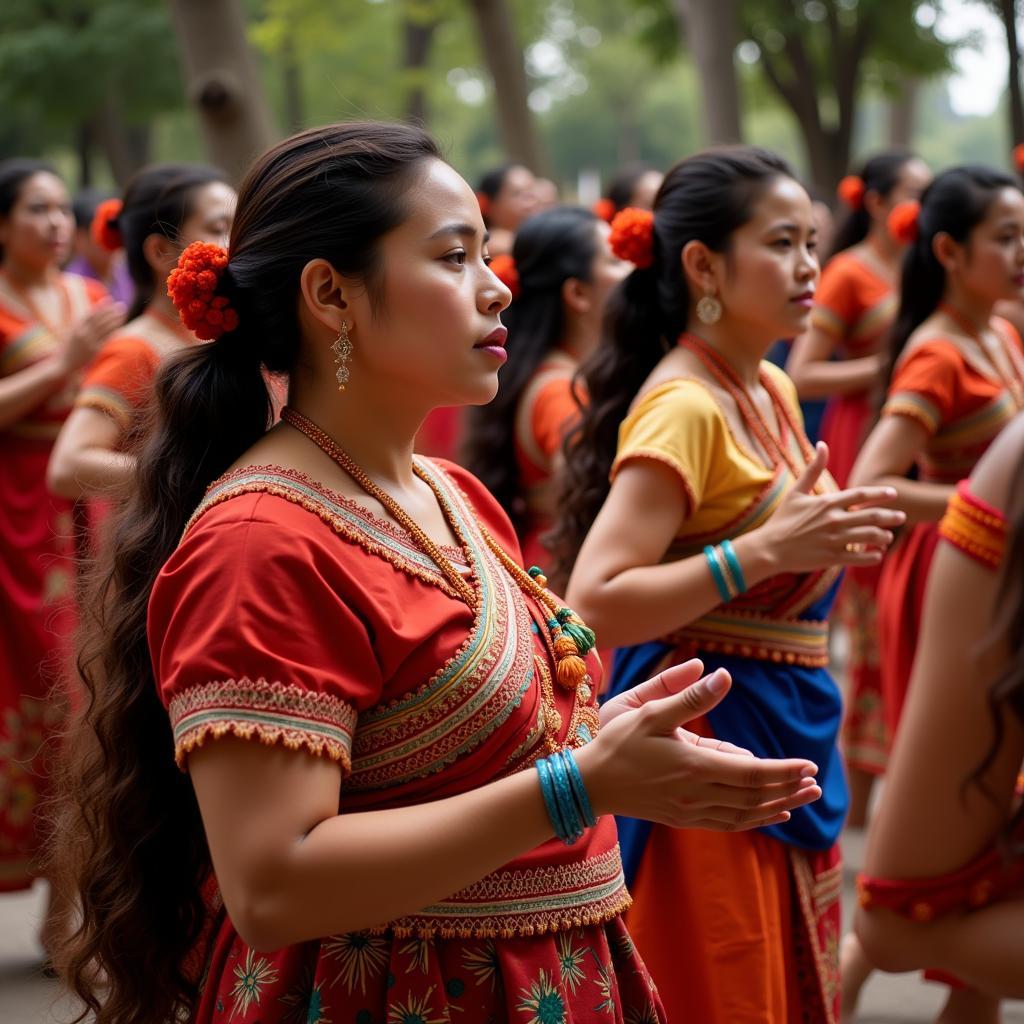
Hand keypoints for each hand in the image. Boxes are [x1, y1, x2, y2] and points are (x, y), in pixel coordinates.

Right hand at [57, 299, 125, 373]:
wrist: (64, 365)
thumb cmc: (67, 350)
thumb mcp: (71, 334)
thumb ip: (80, 326)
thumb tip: (89, 318)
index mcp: (75, 327)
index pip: (90, 314)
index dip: (100, 307)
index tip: (108, 300)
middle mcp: (82, 332)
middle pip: (99, 319)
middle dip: (111, 311)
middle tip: (121, 305)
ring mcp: (89, 341)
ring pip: (105, 327)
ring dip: (115, 318)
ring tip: (123, 312)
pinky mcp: (95, 349)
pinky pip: (106, 337)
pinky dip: (113, 329)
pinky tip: (120, 324)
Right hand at [579, 659, 820, 830]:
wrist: (589, 783)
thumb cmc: (616, 742)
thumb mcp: (648, 711)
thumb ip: (688, 697)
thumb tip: (722, 675)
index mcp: (692, 766)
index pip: (752, 773)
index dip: (784, 770)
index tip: (810, 764)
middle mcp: (696, 794)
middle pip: (755, 797)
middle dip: (789, 789)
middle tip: (818, 782)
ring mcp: (690, 810)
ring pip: (746, 814)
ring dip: (778, 806)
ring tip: (805, 798)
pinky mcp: (684, 818)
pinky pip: (729, 823)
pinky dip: (755, 819)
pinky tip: (772, 814)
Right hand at [755, 441, 905, 572]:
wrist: (768, 548)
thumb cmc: (782, 519)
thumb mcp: (796, 492)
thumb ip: (813, 469)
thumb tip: (822, 444)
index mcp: (827, 503)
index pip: (861, 495)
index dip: (880, 494)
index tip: (894, 494)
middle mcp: (833, 520)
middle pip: (872, 516)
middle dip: (891, 516)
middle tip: (902, 517)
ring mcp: (834, 540)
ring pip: (869, 537)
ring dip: (883, 536)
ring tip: (888, 536)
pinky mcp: (831, 558)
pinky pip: (859, 557)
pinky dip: (872, 556)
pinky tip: (877, 554)